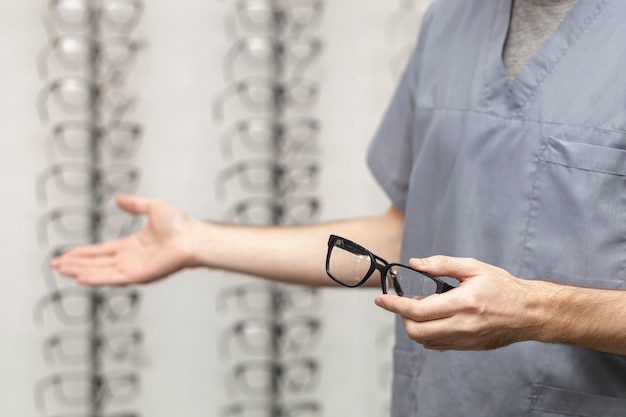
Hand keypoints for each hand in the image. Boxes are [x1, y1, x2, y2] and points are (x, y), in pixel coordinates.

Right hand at [50, 194, 198, 285]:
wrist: (192, 236)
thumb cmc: (179, 223)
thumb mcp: (152, 207)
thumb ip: (134, 204)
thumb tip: (117, 199)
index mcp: (132, 246)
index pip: (101, 251)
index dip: (83, 253)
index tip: (66, 255)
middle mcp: (130, 259)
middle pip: (97, 263)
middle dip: (75, 264)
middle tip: (55, 265)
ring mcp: (134, 269)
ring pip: (101, 272)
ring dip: (80, 271)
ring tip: (61, 270)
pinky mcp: (139, 276)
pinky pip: (113, 278)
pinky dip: (96, 278)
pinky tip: (80, 277)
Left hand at [374, 256, 546, 350]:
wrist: (529, 313)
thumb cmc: (503, 287)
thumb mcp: (473, 267)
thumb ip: (442, 264)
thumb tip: (415, 263)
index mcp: (463, 303)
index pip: (418, 310)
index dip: (394, 305)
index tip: (381, 299)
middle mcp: (463, 325)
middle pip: (416, 331)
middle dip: (401, 317)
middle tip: (402, 303)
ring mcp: (465, 340)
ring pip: (425, 341)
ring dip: (413, 326)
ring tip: (420, 307)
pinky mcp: (467, 347)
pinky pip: (437, 345)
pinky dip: (426, 334)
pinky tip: (432, 318)